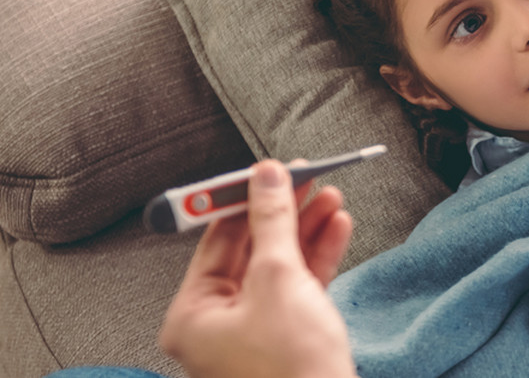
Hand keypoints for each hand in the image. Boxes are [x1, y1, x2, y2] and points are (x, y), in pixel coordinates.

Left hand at [159, 160, 356, 377]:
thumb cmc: (293, 367)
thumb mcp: (279, 278)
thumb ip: (273, 221)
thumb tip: (266, 178)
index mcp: (192, 315)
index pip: (215, 240)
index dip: (243, 199)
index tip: (268, 170)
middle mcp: (215, 325)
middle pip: (249, 250)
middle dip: (283, 212)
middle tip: (306, 177)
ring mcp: (252, 333)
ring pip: (278, 266)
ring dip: (305, 229)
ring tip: (330, 196)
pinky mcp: (286, 338)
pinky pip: (298, 288)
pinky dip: (317, 257)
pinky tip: (336, 228)